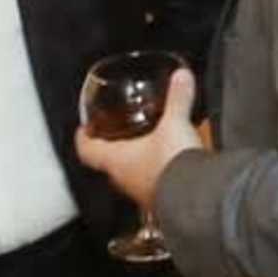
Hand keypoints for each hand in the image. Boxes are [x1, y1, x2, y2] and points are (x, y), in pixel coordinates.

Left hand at [73, 64, 199, 209]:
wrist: (194, 198)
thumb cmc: (171, 163)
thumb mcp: (175, 124)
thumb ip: (177, 99)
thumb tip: (181, 76)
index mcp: (116, 160)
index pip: (88, 151)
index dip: (83, 139)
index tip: (83, 130)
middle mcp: (123, 179)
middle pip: (108, 164)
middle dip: (112, 149)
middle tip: (117, 135)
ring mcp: (141, 193)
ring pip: (130, 175)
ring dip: (135, 163)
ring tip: (146, 147)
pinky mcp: (161, 201)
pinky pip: (153, 185)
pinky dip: (157, 174)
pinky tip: (171, 165)